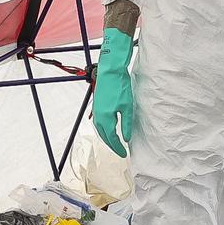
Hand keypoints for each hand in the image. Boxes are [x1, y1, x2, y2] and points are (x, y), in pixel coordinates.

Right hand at [91, 27, 134, 157]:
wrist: (110, 71)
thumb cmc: (119, 86)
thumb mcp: (127, 107)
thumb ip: (127, 124)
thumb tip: (126, 138)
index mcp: (106, 119)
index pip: (112, 139)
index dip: (118, 148)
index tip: (124, 154)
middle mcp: (98, 116)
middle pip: (104, 136)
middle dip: (111, 145)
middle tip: (120, 151)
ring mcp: (96, 111)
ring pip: (100, 130)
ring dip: (106, 138)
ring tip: (114, 143)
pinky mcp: (97, 105)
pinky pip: (98, 122)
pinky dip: (103, 130)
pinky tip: (108, 129)